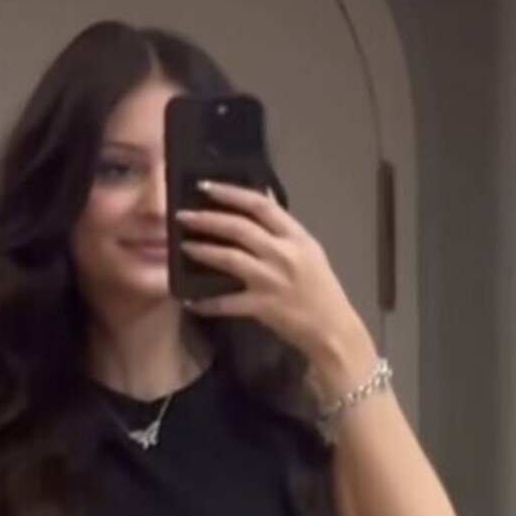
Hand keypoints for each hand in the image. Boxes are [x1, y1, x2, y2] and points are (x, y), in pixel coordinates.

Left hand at [176, 180, 362, 367]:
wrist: (332, 329)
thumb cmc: (321, 289)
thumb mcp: (309, 249)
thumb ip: (283, 226)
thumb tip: (264, 197)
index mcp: (295, 236)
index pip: (259, 204)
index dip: (230, 193)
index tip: (206, 186)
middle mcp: (282, 253)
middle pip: (238, 228)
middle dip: (207, 219)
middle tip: (183, 216)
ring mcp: (270, 280)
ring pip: (229, 258)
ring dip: (203, 250)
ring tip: (183, 246)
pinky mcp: (261, 306)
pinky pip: (226, 302)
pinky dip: (206, 302)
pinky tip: (190, 300)